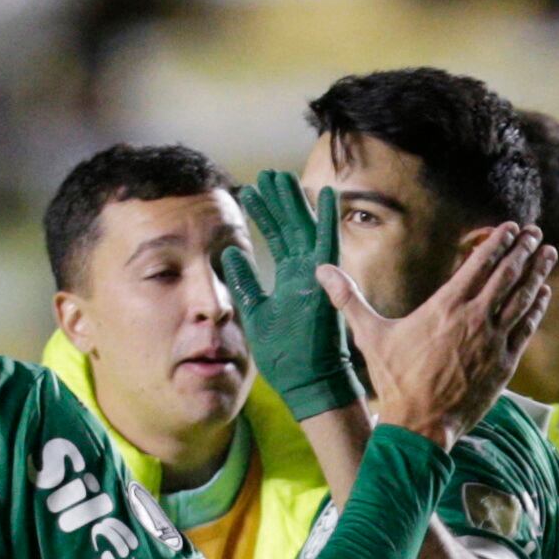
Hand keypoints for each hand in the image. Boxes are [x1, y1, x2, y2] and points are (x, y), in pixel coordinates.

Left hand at [218, 170, 361, 416]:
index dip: (264, 215)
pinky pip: (328, 246)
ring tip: (280, 176)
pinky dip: (327, 221)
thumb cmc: (287, 358)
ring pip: (305, 230)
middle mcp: (306, 275)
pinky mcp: (326, 284)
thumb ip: (246, 283)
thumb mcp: (256, 314)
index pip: (277, 239)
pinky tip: (325, 195)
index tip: (250, 193)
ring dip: (294, 202)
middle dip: (279, 201)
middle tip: (267, 175)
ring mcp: (318, 278)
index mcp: (291, 281)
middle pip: (292, 228)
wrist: (308, 384)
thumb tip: (230, 254)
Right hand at [352, 225, 555, 447]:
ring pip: (521, 299)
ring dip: (536, 273)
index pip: (478, 266)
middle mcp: (474, 320)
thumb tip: (320, 271)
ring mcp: (493, 342)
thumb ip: (349, 300)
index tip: (512, 228)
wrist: (421, 426)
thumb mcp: (370, 336)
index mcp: (444, 308)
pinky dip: (536, 308)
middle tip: (536, 232)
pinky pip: (525, 329)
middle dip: (523, 251)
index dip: (497, 243)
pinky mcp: (504, 365)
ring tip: (548, 253)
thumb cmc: (395, 381)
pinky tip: (544, 293)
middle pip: (506, 276)